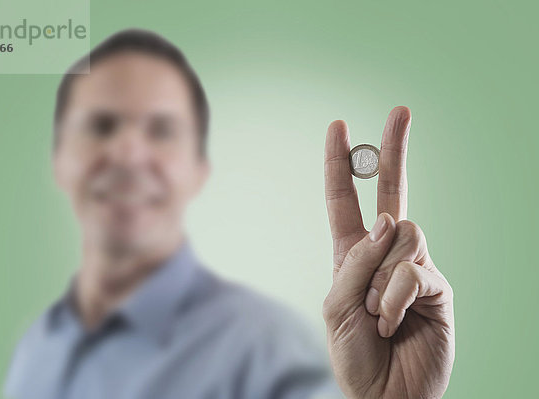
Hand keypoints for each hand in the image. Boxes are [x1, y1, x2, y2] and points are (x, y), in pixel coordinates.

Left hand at [322, 106, 454, 398]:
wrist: (383, 394)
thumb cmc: (354, 352)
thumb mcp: (337, 305)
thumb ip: (356, 261)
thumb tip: (388, 222)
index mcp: (351, 253)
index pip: (346, 199)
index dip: (341, 165)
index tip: (339, 127)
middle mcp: (384, 253)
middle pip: (392, 193)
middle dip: (394, 150)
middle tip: (401, 110)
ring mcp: (413, 267)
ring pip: (401, 234)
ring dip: (380, 277)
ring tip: (379, 313)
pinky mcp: (437, 287)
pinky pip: (414, 270)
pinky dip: (396, 297)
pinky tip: (394, 320)